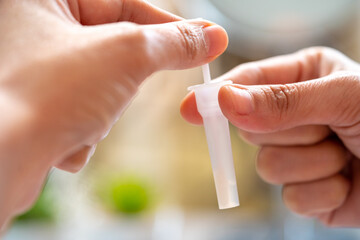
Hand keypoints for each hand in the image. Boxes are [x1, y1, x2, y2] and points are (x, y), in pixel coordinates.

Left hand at [0, 0, 227, 225]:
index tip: (203, 41)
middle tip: (119, 88)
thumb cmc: (46, 96)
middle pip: (114, 47)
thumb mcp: (126, 54)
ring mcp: (36, 72)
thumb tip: (209, 37)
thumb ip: (172, 42)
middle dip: (124, 78)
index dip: (167, 25)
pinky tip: (66, 136)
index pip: (124, 2)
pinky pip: (85, 110)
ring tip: (82, 118)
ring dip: (106, 109)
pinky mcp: (39, 107)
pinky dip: (87, 129)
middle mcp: (33, 30)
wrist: (2, 163)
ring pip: (103, 84)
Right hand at [181, 47, 359, 226]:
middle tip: (326, 129)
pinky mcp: (306, 191)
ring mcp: (298, 154)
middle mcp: (295, 115)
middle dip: (289, 132)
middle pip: (251, 129)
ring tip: (346, 155)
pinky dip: (323, 192)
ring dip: (312, 164)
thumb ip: (282, 101)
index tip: (192, 108)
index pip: (246, 84)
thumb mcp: (344, 97)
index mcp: (301, 79)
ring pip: (268, 166)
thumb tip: (225, 101)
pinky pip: (291, 197)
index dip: (218, 96)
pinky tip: (348, 181)